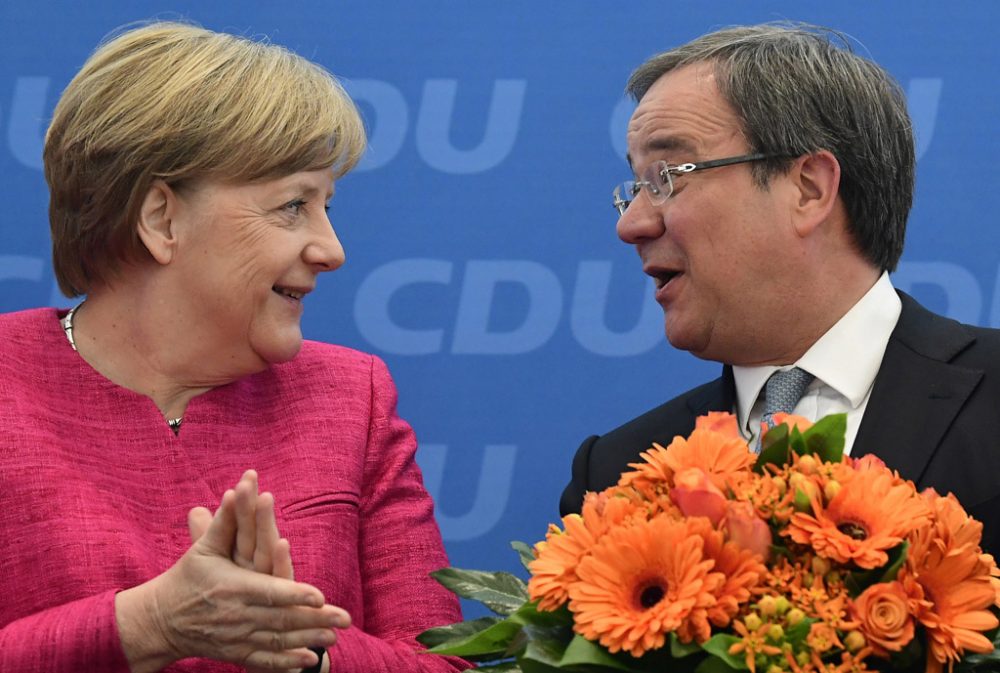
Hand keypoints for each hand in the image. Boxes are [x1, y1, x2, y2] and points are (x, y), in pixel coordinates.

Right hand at [116, 486, 347, 672]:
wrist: (160, 620)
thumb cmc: (186, 578)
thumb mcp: (203, 548)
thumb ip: (226, 521)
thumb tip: (238, 488)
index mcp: (232, 587)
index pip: (269, 592)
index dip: (295, 594)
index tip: (320, 596)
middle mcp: (236, 615)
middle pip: (281, 619)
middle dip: (315, 620)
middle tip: (344, 619)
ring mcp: (236, 638)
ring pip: (278, 641)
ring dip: (308, 640)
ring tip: (334, 638)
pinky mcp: (234, 653)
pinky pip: (263, 661)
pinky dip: (286, 664)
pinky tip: (308, 661)